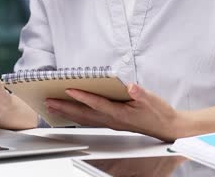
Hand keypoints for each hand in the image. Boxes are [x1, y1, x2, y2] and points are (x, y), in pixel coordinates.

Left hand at [45, 83, 180, 141]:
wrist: (166, 128)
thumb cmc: (158, 112)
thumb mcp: (153, 100)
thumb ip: (141, 94)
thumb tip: (131, 87)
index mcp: (120, 113)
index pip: (98, 104)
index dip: (83, 96)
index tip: (69, 89)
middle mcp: (112, 120)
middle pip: (84, 113)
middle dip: (65, 107)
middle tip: (48, 101)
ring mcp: (110, 123)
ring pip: (84, 118)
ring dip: (67, 113)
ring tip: (51, 107)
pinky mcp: (111, 123)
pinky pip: (89, 120)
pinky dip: (76, 116)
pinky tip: (69, 113)